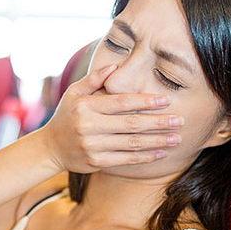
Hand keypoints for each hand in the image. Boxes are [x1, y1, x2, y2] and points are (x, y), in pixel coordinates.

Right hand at [39, 64, 183, 173]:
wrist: (50, 147)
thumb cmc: (67, 115)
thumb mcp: (75, 92)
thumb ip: (95, 79)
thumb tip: (116, 67)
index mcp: (86, 106)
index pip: (121, 102)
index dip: (145, 101)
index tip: (165, 100)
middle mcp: (89, 126)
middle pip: (131, 124)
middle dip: (158, 122)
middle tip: (179, 120)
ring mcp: (92, 146)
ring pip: (132, 143)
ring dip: (157, 141)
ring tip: (176, 138)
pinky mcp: (97, 161)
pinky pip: (126, 159)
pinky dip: (146, 156)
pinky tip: (161, 152)